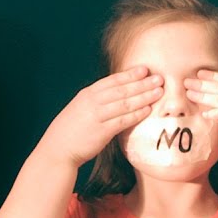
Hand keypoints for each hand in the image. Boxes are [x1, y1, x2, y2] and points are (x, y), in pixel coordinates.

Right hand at [37, 66, 162, 168]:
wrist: (58, 148)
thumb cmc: (71, 129)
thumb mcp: (81, 107)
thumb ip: (97, 100)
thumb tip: (117, 95)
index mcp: (87, 94)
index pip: (112, 80)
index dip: (130, 74)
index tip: (145, 69)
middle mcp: (92, 102)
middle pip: (122, 89)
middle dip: (142, 83)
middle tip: (160, 78)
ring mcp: (97, 116)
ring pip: (125, 103)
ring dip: (144, 97)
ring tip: (159, 92)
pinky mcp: (101, 131)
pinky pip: (123, 120)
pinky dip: (137, 114)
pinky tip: (148, 110)